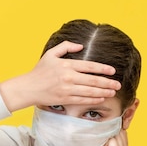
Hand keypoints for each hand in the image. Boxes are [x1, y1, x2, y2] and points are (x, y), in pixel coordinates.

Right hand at [0, 41, 121, 111]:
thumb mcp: (50, 54)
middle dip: (107, 83)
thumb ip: (65, 47)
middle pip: (92, 80)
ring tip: (112, 92)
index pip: (89, 66)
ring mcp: (67, 89)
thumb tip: (81, 46)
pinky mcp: (64, 99)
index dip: (103, 69)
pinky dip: (93, 100)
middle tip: (118, 84)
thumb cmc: (39, 71)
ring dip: (103, 92)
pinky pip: (82, 100)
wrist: (28, 88)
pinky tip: (101, 98)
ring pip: (89, 91)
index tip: (112, 71)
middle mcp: (68, 77)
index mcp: (66, 65)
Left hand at [76, 129, 130, 145]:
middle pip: (119, 131)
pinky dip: (103, 142)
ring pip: (115, 134)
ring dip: (104, 138)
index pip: (121, 131)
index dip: (110, 132)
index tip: (101, 143)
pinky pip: (111, 139)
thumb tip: (110, 122)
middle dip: (107, 134)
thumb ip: (109, 136)